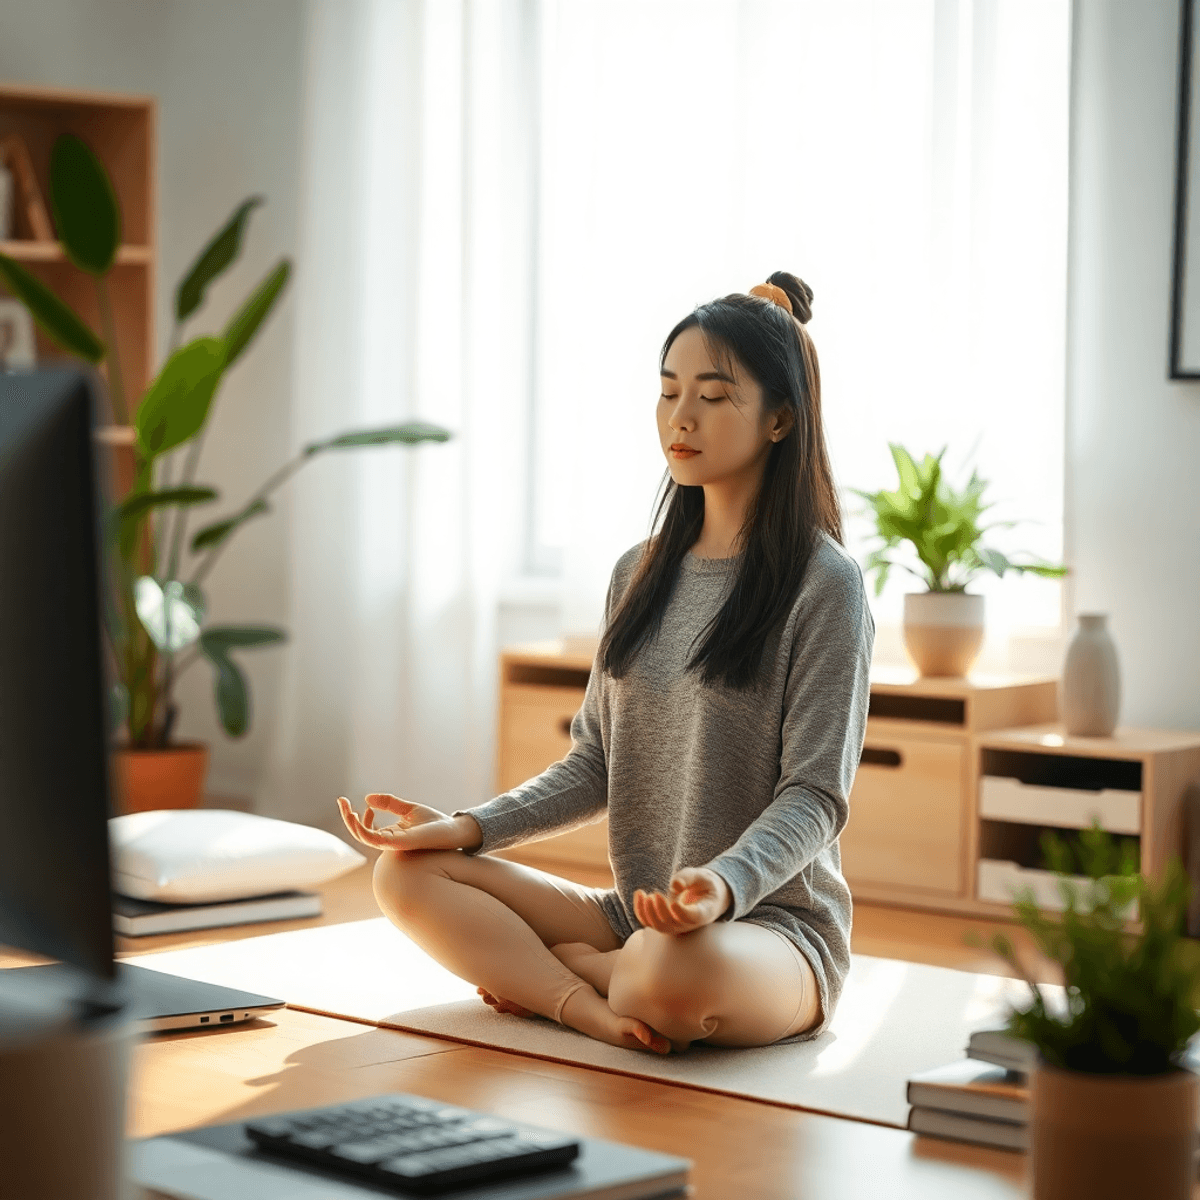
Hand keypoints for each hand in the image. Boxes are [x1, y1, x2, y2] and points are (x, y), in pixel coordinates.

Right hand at [336, 794, 482, 852]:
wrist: (452, 830)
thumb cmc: (434, 822)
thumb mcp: (408, 809)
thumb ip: (389, 803)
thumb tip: (368, 798)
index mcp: (390, 835)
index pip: (366, 831)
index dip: (359, 818)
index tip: (364, 804)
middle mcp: (389, 841)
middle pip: (360, 834)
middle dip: (348, 819)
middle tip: (341, 801)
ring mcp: (393, 843)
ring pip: (364, 838)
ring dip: (352, 824)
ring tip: (348, 809)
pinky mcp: (400, 842)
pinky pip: (376, 840)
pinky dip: (365, 830)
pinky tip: (363, 815)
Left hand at [633, 867, 731, 934]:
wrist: (705, 896)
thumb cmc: (704, 885)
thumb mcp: (702, 876)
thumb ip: (689, 878)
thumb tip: (674, 886)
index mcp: (705, 911)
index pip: (693, 917)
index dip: (682, 913)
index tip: (674, 903)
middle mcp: (689, 922)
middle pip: (672, 924)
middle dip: (661, 911)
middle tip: (656, 894)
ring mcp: (677, 924)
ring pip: (659, 926)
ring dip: (648, 913)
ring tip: (644, 895)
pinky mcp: (665, 921)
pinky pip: (650, 921)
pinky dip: (641, 910)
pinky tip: (639, 893)